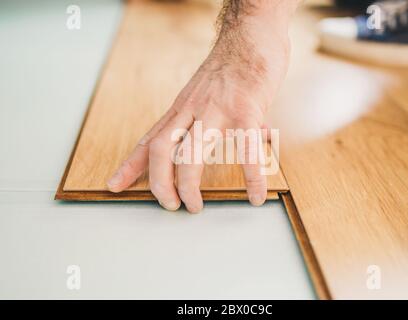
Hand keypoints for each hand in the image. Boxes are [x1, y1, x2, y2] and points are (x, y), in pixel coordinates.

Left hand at [107, 2, 292, 212]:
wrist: (251, 35)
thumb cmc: (230, 66)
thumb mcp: (203, 92)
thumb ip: (205, 120)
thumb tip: (211, 143)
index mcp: (182, 108)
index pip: (151, 140)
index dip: (130, 165)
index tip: (115, 185)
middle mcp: (192, 109)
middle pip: (163, 150)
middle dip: (159, 183)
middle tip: (169, 205)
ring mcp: (217, 109)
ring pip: (192, 154)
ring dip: (189, 186)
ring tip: (195, 207)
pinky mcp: (245, 109)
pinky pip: (246, 150)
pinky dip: (251, 178)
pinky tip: (255, 195)